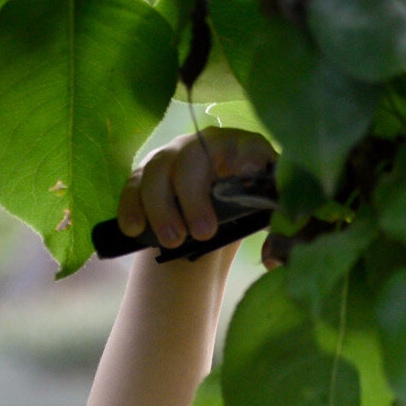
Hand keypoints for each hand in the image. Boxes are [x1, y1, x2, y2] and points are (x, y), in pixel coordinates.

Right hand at [116, 128, 275, 249]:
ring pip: (157, 170)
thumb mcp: (263, 218)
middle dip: (194, 196)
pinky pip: (133, 186)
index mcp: (241, 149)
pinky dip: (131, 207)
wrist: (213, 214)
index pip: (245, 145)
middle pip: (192, 157)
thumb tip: (271, 261)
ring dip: (161, 206)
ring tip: (172, 241)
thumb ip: (274, 235)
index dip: (246, 158)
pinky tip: (134, 230)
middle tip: (202, 234)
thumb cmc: (244, 209)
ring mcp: (171, 158)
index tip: (246, 177)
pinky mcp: (145, 175)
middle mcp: (203, 145)